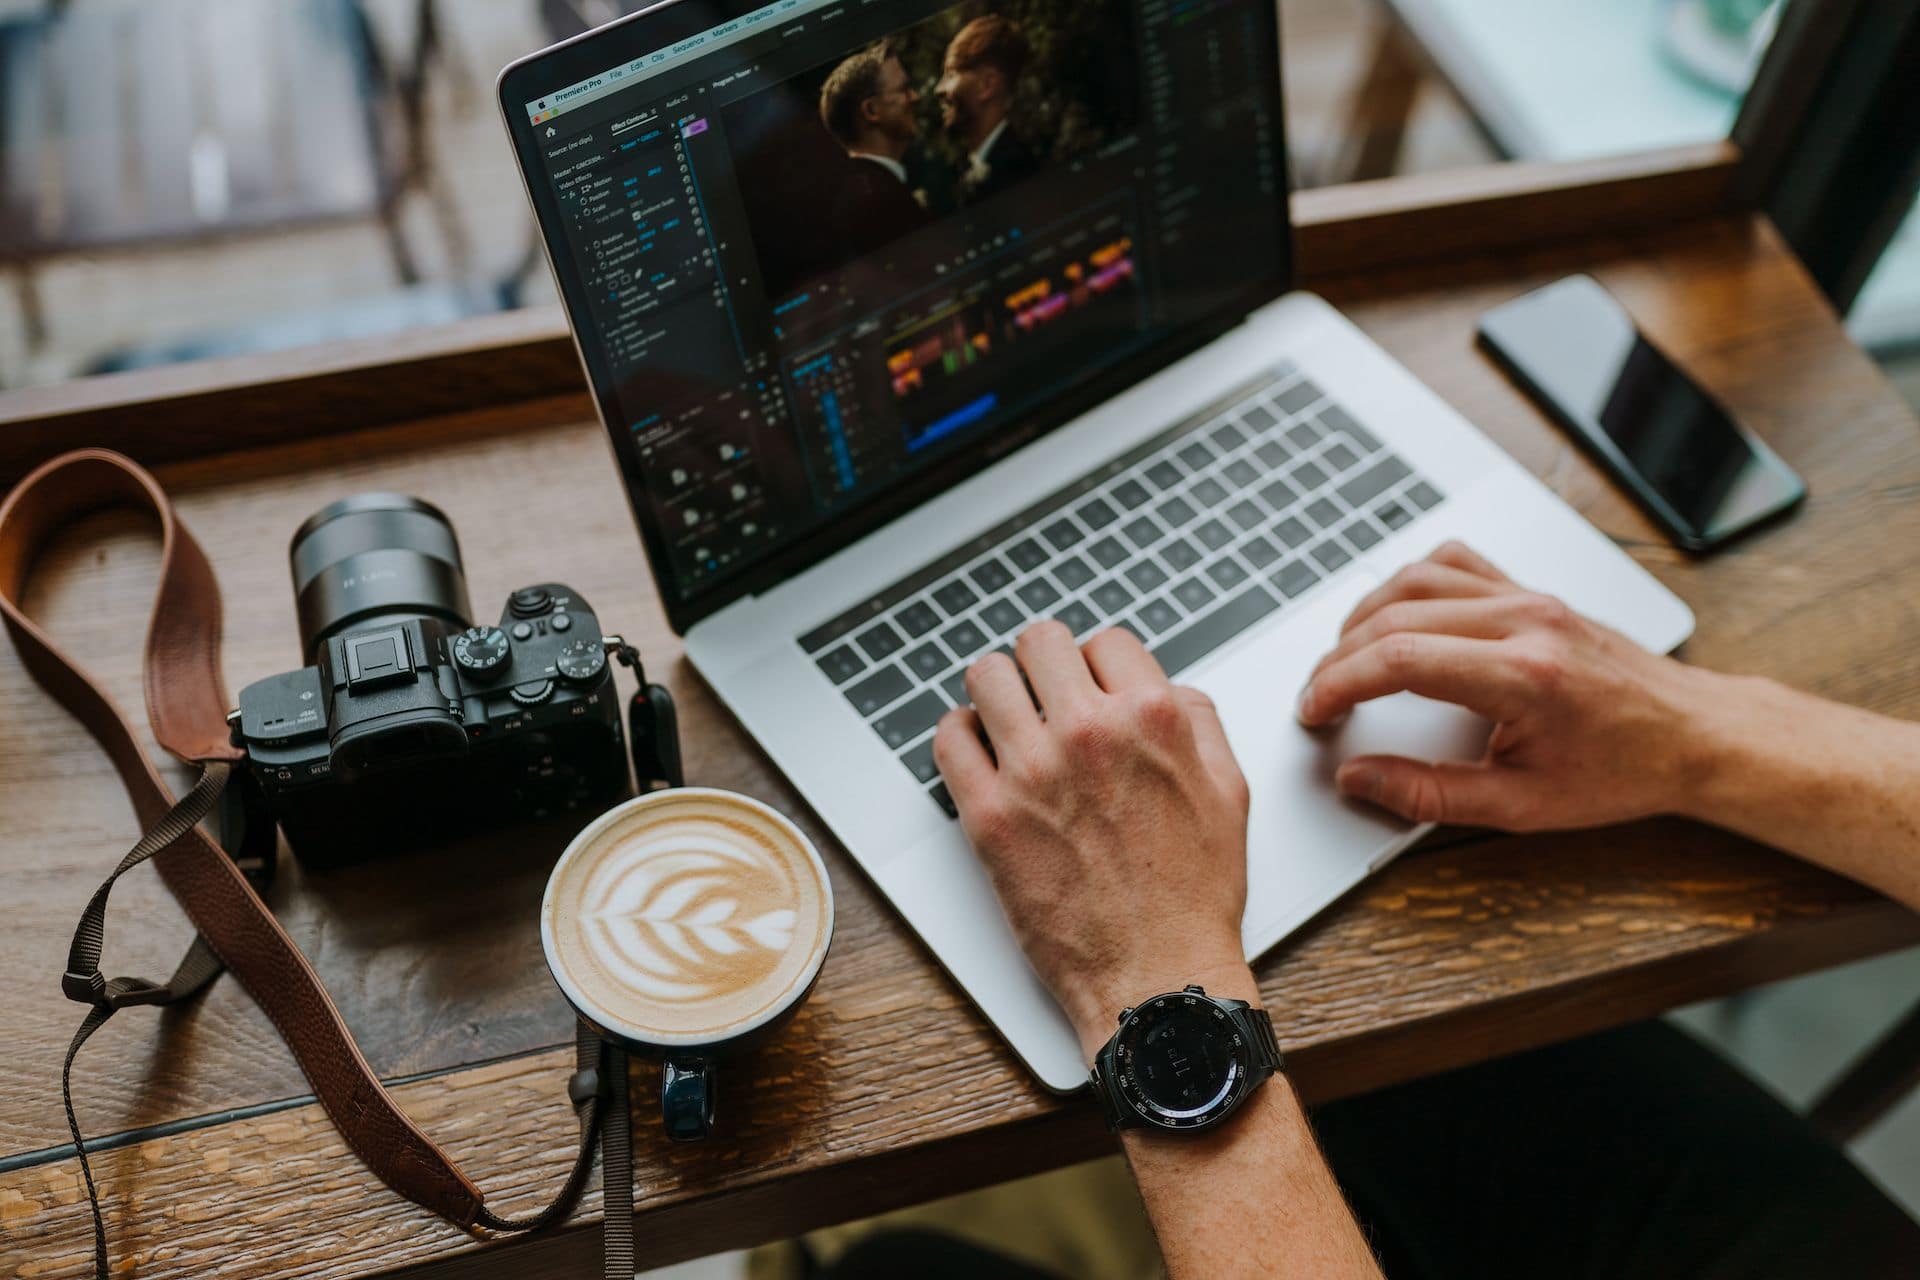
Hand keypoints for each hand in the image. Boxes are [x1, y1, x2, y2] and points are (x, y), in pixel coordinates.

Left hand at [933, 622, 1253, 1058]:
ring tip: (1006, 720)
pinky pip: (948, 739)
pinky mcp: (988, 816)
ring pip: (985, 676)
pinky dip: (959, 738)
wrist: (1158, 978)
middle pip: (1039, 640)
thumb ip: (1199, 723)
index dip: (1097, 665)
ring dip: (996, 692)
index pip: (1105, 641)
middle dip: (1043, 665)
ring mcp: (1033, 771)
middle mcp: (1090, 733)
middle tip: (1043, 696)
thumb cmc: (1194, 897)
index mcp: (1154, 719)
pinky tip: (979, 756)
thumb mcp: (1228, 792)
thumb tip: (1165, 688)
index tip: (1089, 688)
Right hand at [1297, 541, 1725, 831]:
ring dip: (1364, 617)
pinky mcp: (1530, 589)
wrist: (1691, 732)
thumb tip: (1358, 778)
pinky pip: (1452, 564)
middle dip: (1339, 659)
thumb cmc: (1620, 770)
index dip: (1339, 684)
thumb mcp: (1521, 806)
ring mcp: (1528, 596)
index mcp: (1524, 676)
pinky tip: (1393, 617)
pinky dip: (1408, 584)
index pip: (1400, 659)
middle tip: (1318, 699)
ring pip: (1415, 580)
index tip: (1314, 711)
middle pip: (1395, 616)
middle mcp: (1524, 621)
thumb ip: (1429, 793)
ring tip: (1343, 662)